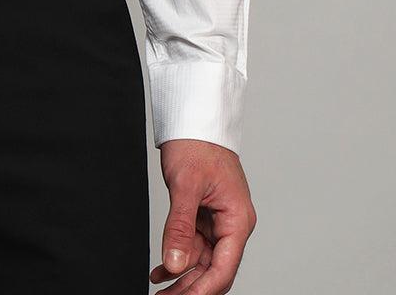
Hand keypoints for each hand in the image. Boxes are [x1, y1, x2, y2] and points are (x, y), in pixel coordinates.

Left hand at [150, 139, 255, 294]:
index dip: (203, 290)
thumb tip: (174, 264)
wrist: (194, 118)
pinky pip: (193, 245)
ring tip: (157, 291)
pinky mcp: (204, 215)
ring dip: (180, 277)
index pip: (224, 267)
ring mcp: (217, 221)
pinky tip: (160, 272)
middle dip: (189, 289)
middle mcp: (231, 224)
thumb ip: (179, 226)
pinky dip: (176, 257)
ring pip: (201, 261)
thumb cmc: (197, 143)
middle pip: (213, 270)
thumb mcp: (185, 185)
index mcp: (237, 219)